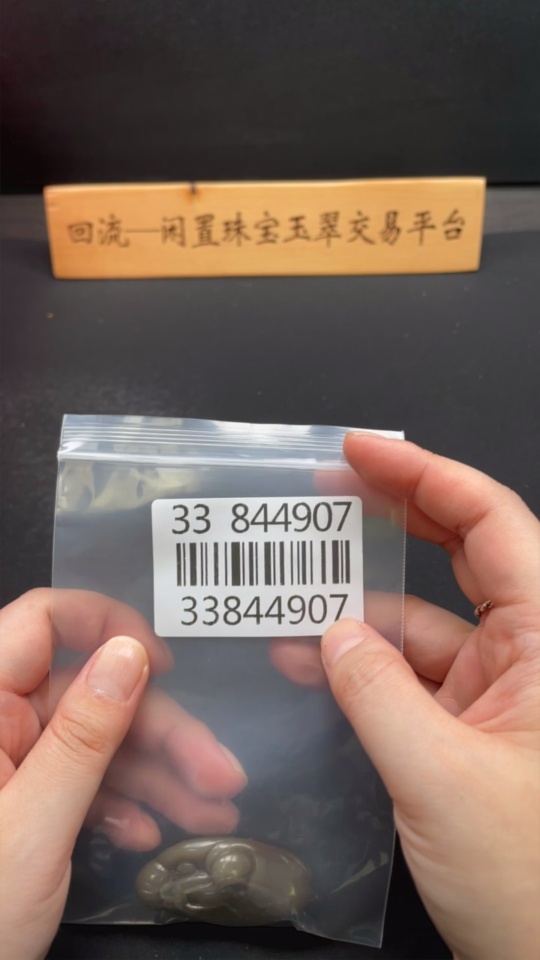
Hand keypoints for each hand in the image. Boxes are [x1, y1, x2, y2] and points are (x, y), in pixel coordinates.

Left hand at [0, 589, 246, 959]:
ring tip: (214, 813)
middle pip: (91, 695)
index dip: (106, 626)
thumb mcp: (32, 826)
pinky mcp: (26, 801)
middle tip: (221, 776)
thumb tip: (129, 651)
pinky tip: (150, 835)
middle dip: (161, 735)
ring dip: (158, 777)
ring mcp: (13, 764)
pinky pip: (83, 783)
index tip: (163, 666)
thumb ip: (83, 737)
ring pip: (98, 743)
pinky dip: (123, 805)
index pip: (42, 622)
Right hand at [320, 434, 539, 959]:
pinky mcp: (477, 729)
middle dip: (396, 518)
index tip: (363, 453)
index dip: (427, 477)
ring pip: (427, 622)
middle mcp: (534, 655)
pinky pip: (415, 676)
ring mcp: (504, 692)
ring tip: (294, 595)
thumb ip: (377, 695)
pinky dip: (366, 667)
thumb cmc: (538, 887)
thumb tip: (331, 634)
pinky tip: (314, 663)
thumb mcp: (442, 780)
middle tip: (332, 487)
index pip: (492, 526)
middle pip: (464, 555)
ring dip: (362, 610)